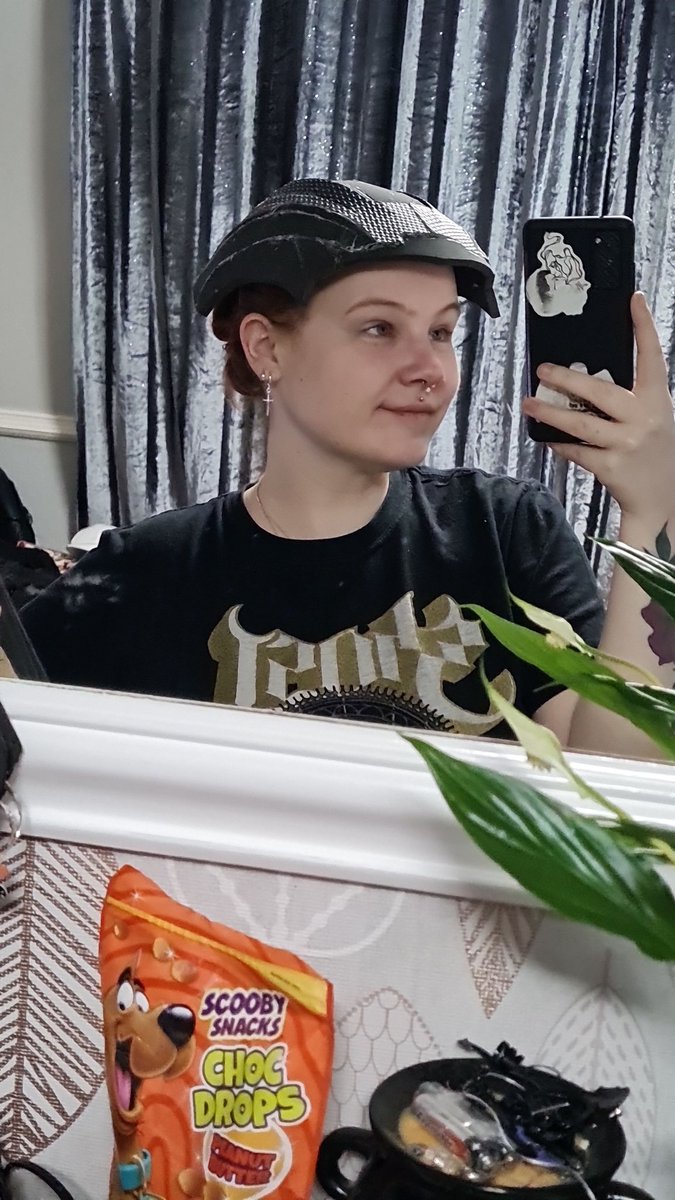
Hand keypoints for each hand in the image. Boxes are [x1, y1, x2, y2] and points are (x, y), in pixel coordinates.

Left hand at [522, 293, 674, 526]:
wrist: (663, 500)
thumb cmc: (654, 451)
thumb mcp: (654, 418)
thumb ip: (631, 398)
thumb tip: (587, 380)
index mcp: (657, 400)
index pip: (652, 356)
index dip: (643, 326)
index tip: (634, 299)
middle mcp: (644, 419)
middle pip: (600, 391)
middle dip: (567, 379)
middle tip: (542, 369)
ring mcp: (627, 444)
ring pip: (580, 423)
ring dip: (550, 413)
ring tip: (530, 404)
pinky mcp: (611, 467)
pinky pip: (576, 450)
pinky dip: (560, 444)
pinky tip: (546, 438)